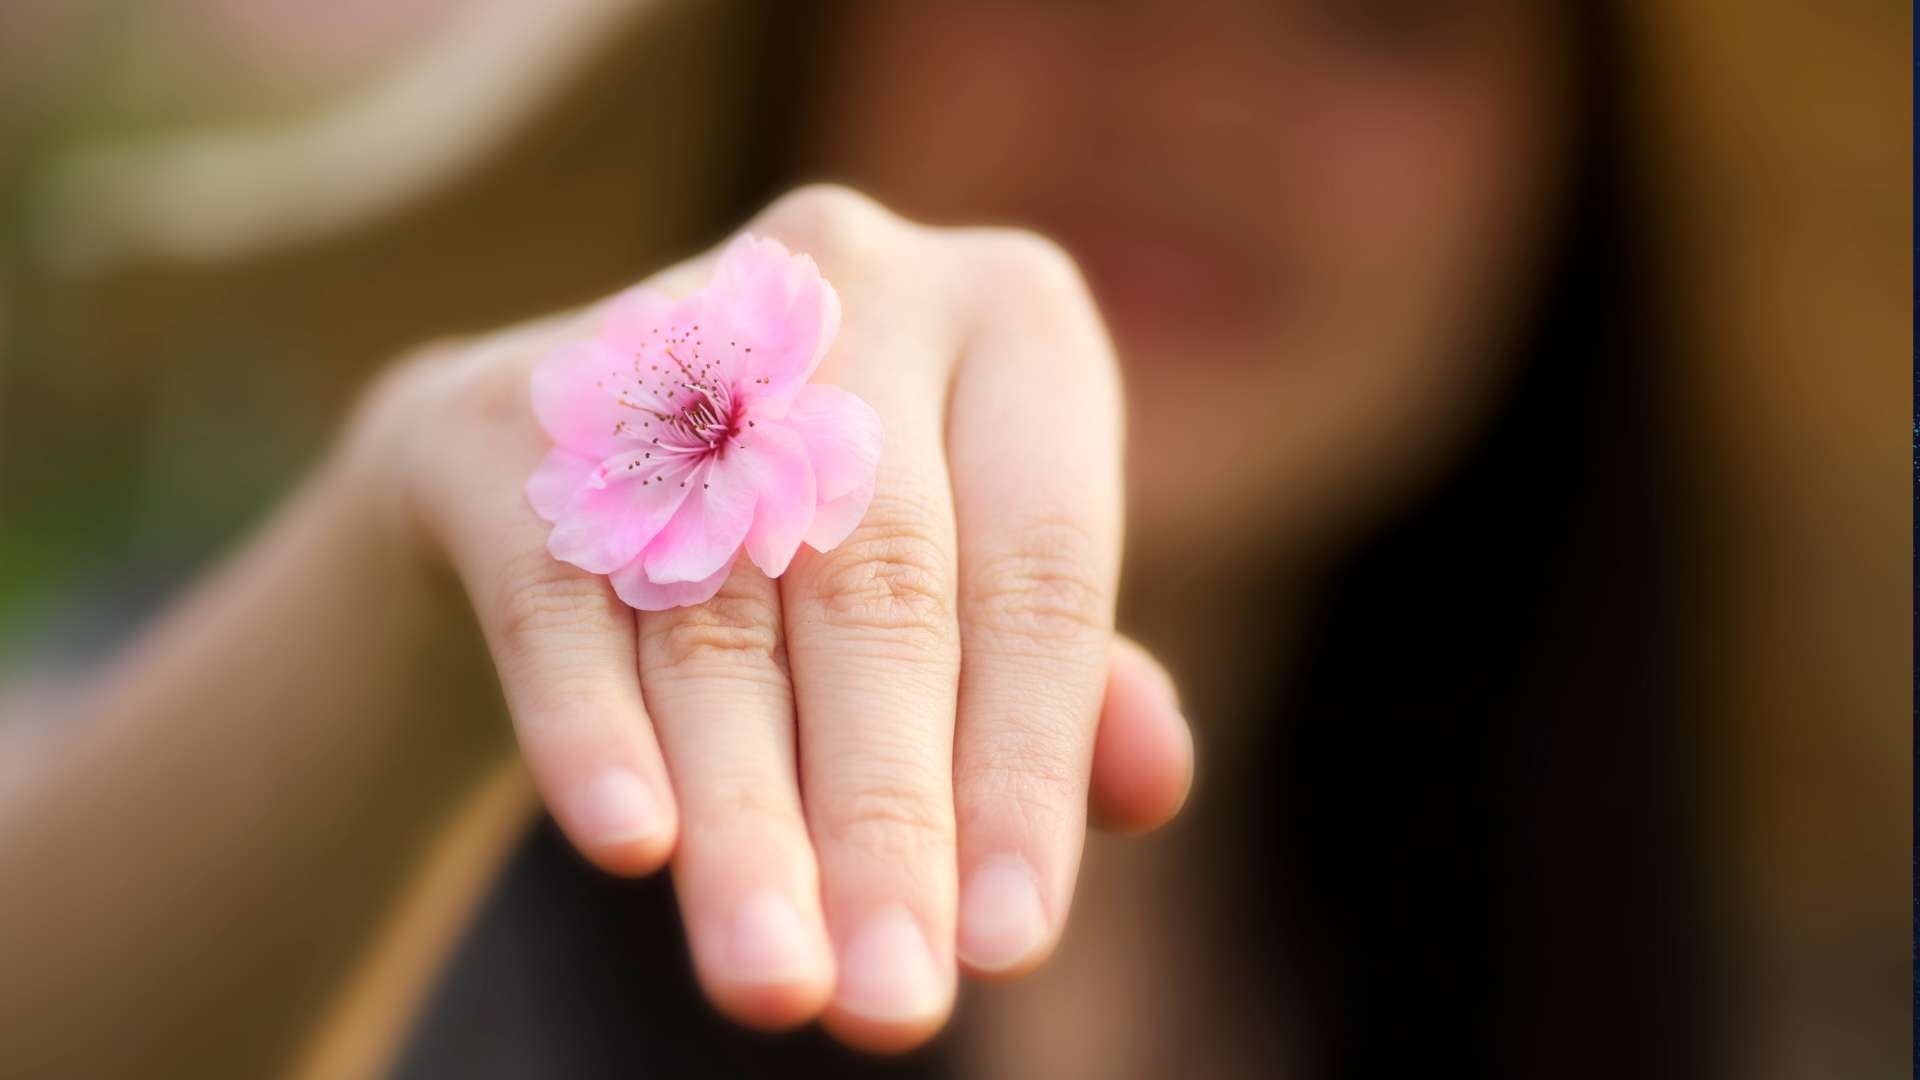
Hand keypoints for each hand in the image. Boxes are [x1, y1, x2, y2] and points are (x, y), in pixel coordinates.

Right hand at [350, 187, 1193, 1051]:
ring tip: (774, 981)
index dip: (1026, 770)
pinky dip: (594, 724)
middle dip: (887, 820)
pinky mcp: (511, 416)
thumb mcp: (976, 583)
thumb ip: (1068, 679)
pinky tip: (630, 843)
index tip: (1012, 946)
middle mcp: (855, 284)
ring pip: (718, 616)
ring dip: (749, 819)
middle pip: (881, 596)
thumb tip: (1149, 780)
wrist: (584, 451)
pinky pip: (562, 591)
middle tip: (891, 1002)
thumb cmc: (835, 534)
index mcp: (1015, 317)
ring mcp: (672, 330)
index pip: (1040, 579)